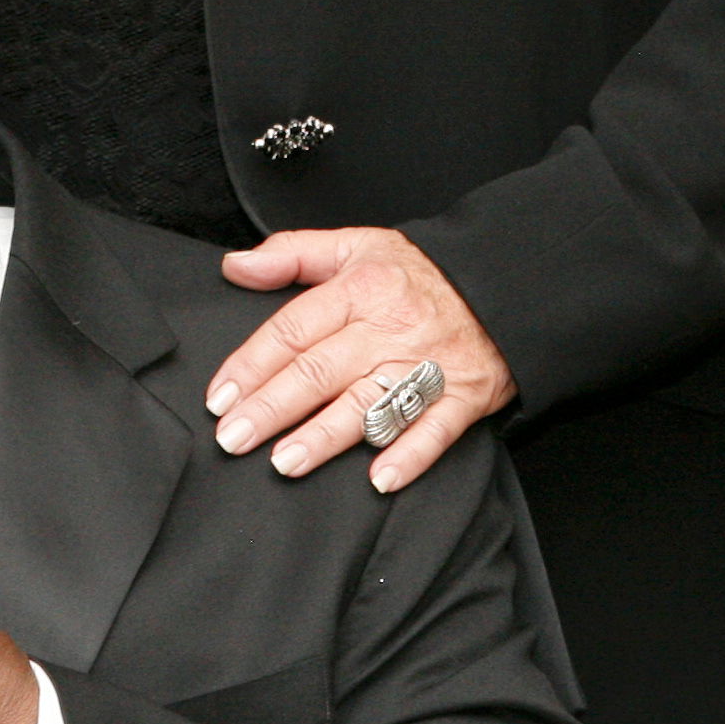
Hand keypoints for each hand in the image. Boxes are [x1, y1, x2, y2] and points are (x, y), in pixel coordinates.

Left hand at [206, 226, 516, 492]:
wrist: (505, 285)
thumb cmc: (422, 272)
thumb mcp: (358, 244)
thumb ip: (293, 253)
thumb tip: (237, 266)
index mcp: (362, 288)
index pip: (295, 329)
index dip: (252, 364)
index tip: (220, 397)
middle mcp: (391, 328)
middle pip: (322, 370)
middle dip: (273, 407)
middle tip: (234, 438)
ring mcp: (428, 365)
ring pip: (370, 403)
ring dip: (326, 436)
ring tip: (285, 462)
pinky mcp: (464, 395)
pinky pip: (436, 429)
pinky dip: (410, 455)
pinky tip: (379, 479)